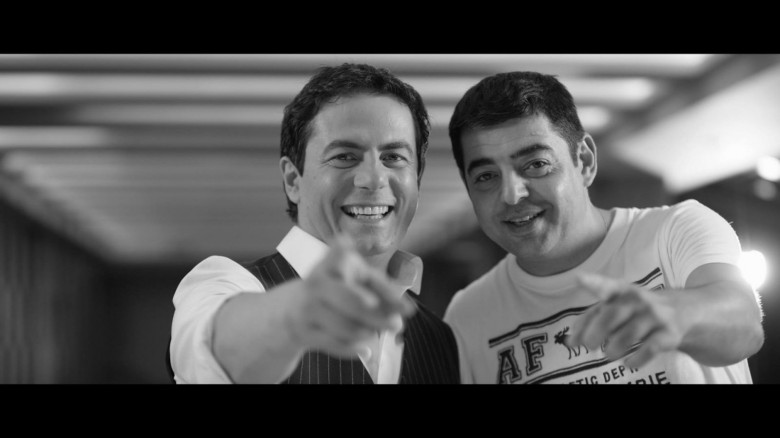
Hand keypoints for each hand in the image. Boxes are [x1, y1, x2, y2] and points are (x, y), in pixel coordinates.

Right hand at [283, 234, 415, 358]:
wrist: (295, 308)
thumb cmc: (338, 289)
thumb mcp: (358, 280)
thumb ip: (384, 291)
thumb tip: (408, 310)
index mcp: (333, 263)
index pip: (344, 259)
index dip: (349, 263)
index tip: (367, 280)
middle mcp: (318, 282)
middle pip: (352, 301)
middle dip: (377, 316)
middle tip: (397, 325)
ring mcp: (309, 307)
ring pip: (347, 327)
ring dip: (368, 333)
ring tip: (375, 333)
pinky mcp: (305, 331)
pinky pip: (336, 344)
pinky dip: (354, 349)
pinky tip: (365, 348)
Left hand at [565, 273, 683, 368]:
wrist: (686, 310)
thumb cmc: (639, 309)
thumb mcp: (619, 305)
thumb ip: (593, 319)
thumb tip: (570, 341)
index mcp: (622, 290)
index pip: (606, 286)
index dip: (592, 282)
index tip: (578, 278)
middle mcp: (638, 300)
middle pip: (612, 314)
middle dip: (597, 331)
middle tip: (588, 345)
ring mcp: (655, 316)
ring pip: (630, 333)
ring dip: (615, 347)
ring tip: (608, 355)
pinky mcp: (669, 334)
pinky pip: (650, 348)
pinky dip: (636, 359)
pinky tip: (629, 363)